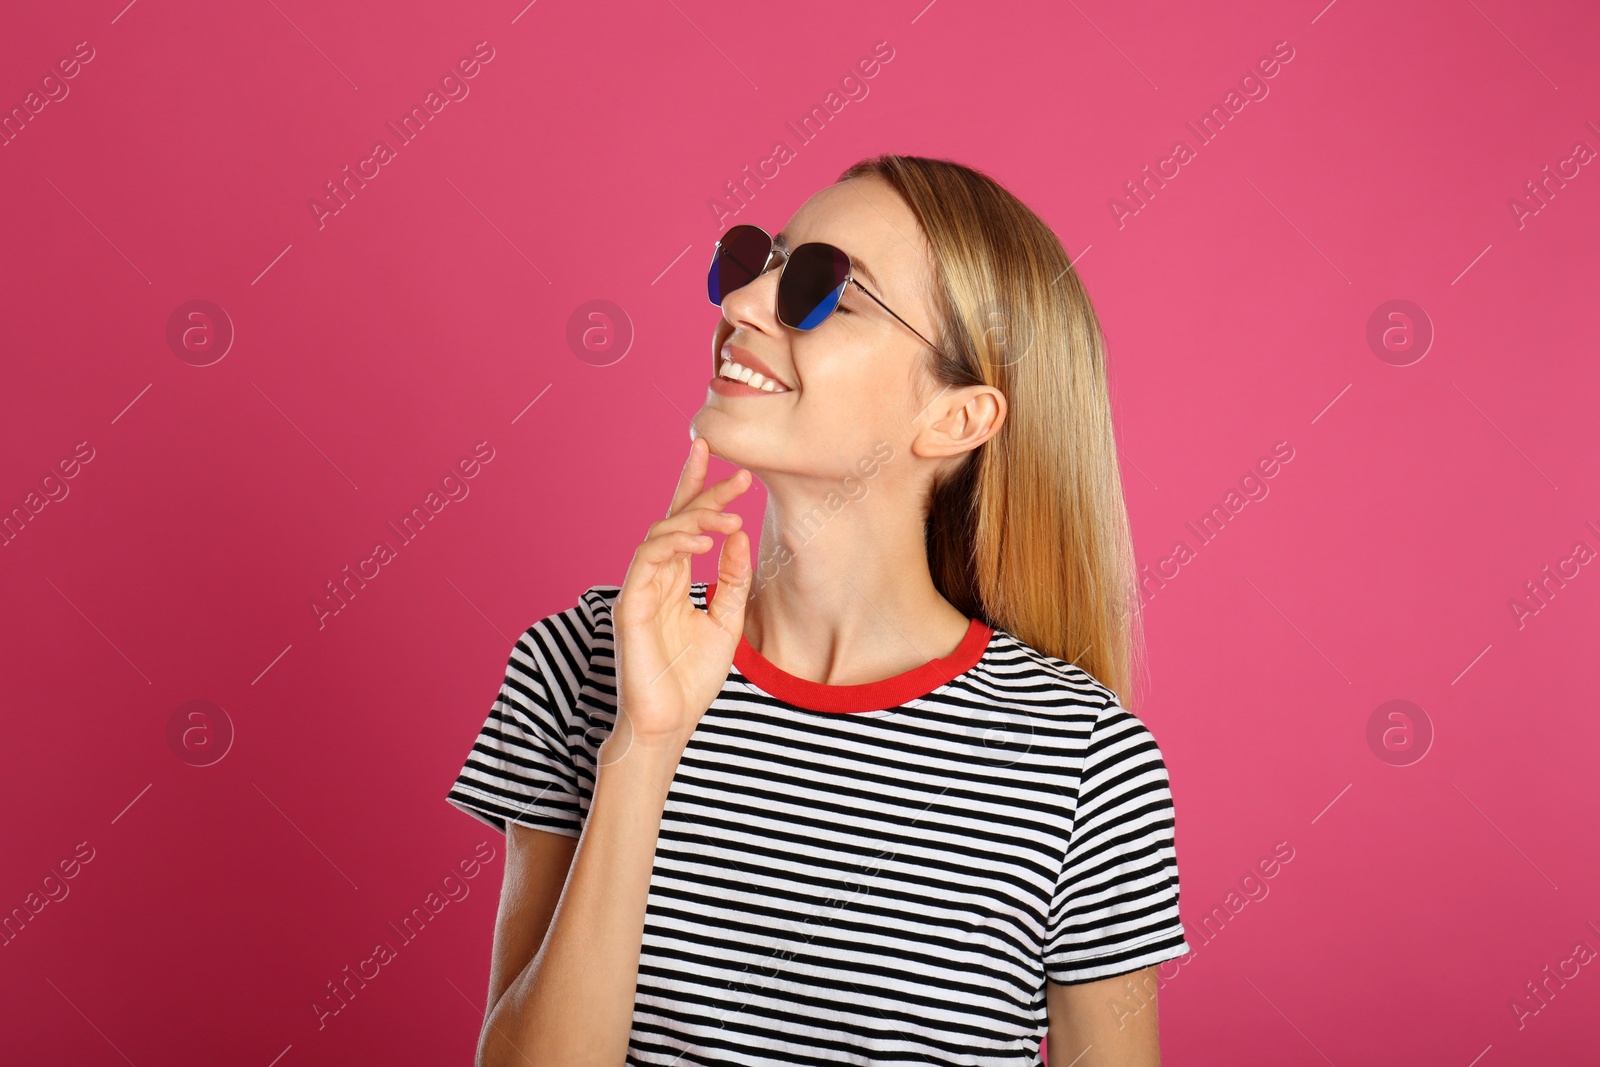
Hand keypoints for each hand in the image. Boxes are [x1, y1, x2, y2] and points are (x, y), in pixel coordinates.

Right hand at [607, 437, 752, 762]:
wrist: (669, 724)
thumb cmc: (690, 679)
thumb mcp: (726, 622)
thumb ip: (732, 579)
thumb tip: (739, 535)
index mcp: (673, 578)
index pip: (686, 524)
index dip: (703, 491)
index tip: (735, 469)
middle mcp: (653, 577)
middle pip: (674, 519)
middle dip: (704, 491)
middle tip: (740, 476)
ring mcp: (639, 589)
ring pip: (661, 534)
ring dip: (697, 518)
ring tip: (731, 517)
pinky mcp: (630, 606)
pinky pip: (648, 561)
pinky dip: (675, 545)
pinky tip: (705, 542)